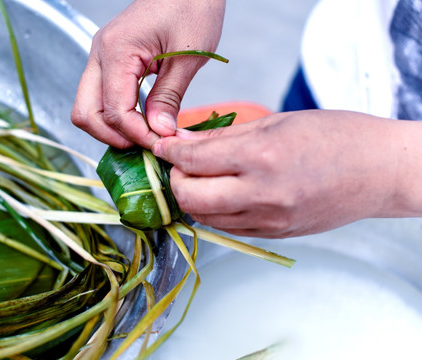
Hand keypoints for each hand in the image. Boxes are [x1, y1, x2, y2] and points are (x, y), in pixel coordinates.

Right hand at [71, 0, 225, 148]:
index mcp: (117, 50)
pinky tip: (140, 120)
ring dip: (111, 128)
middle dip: (113, 136)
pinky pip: (101, 96)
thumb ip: (169, 97)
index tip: (162, 143)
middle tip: (145, 144)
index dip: (137, 134)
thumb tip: (158, 131)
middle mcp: (100, 54)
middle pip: (85, 113)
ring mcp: (101, 57)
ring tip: (143, 134)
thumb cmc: (192, 7)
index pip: (114, 110)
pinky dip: (115, 114)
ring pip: (88, 107)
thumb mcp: (188, 57)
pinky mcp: (110, 60)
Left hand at [152, 110, 421, 237]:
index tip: (161, 146)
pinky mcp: (276, 235)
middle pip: (190, 196)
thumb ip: (223, 136)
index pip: (194, 159)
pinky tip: (221, 194)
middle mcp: (262, 194)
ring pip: (205, 217)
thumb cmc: (334, 136)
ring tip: (198, 178)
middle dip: (174, 180)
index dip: (169, 151)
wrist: (379, 171)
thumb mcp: (275, 123)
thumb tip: (183, 141)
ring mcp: (269, 220)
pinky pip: (228, 228)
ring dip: (192, 198)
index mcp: (261, 156)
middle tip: (178, 165)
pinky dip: (214, 212)